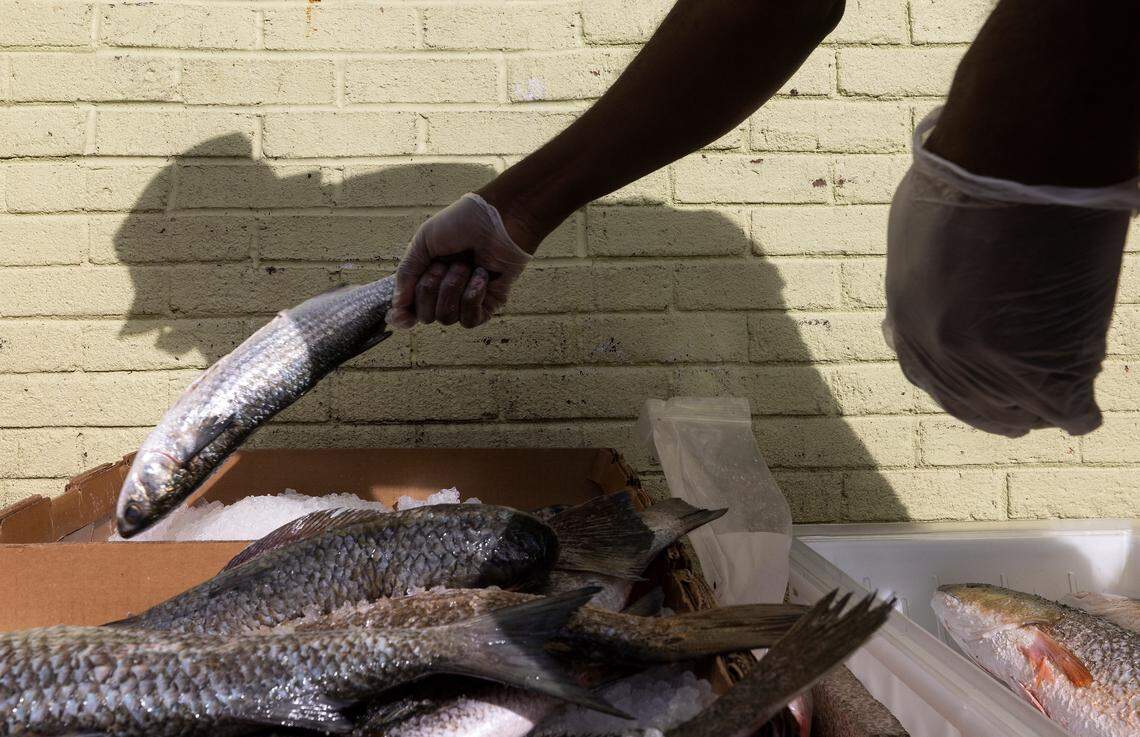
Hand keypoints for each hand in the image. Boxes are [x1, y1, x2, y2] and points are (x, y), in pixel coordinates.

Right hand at [387, 193, 531, 328]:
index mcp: (427, 277)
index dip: (404, 316)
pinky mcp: (489, 304)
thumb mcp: (423, 242)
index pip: (411, 309)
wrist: (498, 218)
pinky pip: (470, 320)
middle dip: (430, 289)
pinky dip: (472, 297)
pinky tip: (480, 276)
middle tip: (444, 264)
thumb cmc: (461, 223)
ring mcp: (467, 300)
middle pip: (426, 316)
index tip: (400, 315)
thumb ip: (407, 274)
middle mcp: (445, 293)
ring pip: (447, 318)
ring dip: (452, 289)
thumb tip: (397, 307)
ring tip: (465, 266)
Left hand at [884, 162, 1131, 437]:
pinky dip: (1079, 413)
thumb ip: (925, 267)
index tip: (977, 384)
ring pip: (1018, 411)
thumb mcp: (919, 225)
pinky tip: (1084, 412)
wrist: (1017, 167)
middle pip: (970, 402)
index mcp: (906, 318)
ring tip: (1059, 406)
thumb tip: (940, 278)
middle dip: (995, 409)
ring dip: (1037, 410)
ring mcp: (990, 365)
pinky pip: (1067, 410)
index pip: (926, 372)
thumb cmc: (970, 176)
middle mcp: (940, 352)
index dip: (955, 381)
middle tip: (1019, 416)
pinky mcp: (1043, 371)